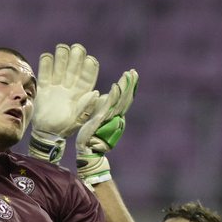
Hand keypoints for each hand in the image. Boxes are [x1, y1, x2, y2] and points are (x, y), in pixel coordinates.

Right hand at [29, 43, 99, 162]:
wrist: (46, 134)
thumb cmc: (64, 128)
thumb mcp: (78, 120)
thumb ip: (86, 106)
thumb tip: (95, 93)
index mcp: (81, 93)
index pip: (87, 76)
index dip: (89, 67)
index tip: (89, 60)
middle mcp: (70, 87)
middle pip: (74, 68)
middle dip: (76, 57)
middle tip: (76, 48)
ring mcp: (56, 86)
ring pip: (60, 67)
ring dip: (61, 57)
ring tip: (62, 48)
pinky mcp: (44, 88)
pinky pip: (44, 73)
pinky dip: (45, 64)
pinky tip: (47, 56)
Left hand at [75, 69, 137, 185]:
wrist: (87, 149)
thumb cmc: (91, 134)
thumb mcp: (98, 118)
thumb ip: (103, 108)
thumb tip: (106, 97)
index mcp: (114, 115)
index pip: (124, 99)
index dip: (128, 87)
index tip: (131, 75)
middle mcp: (115, 115)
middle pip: (125, 97)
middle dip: (130, 84)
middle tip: (133, 71)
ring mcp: (109, 117)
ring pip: (120, 99)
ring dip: (124, 86)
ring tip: (127, 74)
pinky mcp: (101, 118)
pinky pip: (109, 105)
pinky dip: (114, 95)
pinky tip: (116, 85)